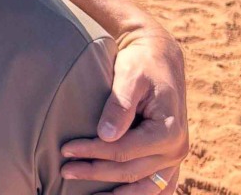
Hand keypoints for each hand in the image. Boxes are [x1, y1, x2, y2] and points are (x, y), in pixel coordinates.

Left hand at [61, 25, 188, 191]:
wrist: (159, 58)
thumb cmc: (141, 64)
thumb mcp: (130, 76)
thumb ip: (119, 105)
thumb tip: (105, 136)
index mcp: (169, 130)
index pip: (124, 150)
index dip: (93, 152)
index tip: (66, 149)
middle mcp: (176, 149)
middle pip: (130, 171)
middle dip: (95, 171)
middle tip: (64, 169)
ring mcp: (175, 158)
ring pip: (143, 186)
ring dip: (114, 193)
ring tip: (83, 193)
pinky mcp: (168, 158)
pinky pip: (156, 187)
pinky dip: (136, 194)